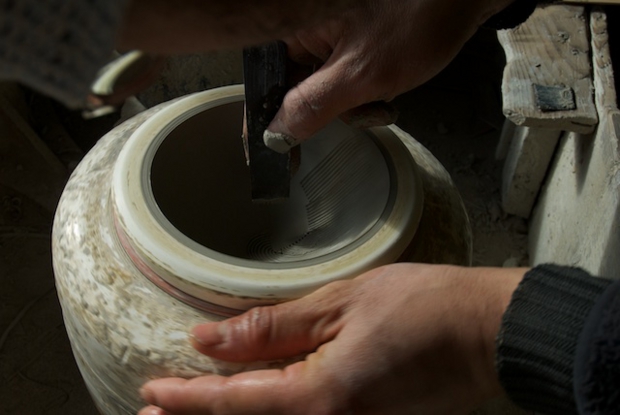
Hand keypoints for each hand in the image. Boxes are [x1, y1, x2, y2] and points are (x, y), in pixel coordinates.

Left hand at [138, 264, 525, 414]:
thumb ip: (273, 328)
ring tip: (192, 404)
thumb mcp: (342, 304)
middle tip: (152, 411)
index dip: (186, 399)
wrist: (488, 335)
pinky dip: (269, 414)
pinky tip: (254, 399)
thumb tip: (211, 340)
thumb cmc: (423, 308)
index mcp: (320, 399)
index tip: (151, 392)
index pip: (233, 404)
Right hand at [264, 0, 512, 151]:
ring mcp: (329, 33)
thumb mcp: (362, 75)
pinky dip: (365, 91)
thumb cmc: (416, 21)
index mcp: (292, 29)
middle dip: (329, 110)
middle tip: (363, 107)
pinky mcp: (351, 38)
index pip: (266, 85)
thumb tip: (276, 135)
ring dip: (354, 103)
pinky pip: (344, 78)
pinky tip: (389, 86)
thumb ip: (313, 107)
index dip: (267, 123)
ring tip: (385, 92)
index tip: (272, 158)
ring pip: (324, 89)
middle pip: (295, 89)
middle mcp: (305, 29)